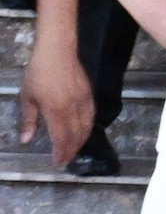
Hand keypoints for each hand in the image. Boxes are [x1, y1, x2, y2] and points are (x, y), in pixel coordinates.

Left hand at [19, 43, 92, 165]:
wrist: (57, 51)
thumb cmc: (38, 72)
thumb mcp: (27, 97)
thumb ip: (28, 120)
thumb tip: (26, 140)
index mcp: (56, 110)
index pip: (61, 137)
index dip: (60, 152)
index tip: (57, 163)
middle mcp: (73, 108)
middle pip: (76, 135)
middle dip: (71, 150)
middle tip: (65, 161)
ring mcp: (83, 101)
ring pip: (86, 127)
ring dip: (81, 141)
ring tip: (74, 150)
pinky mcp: (89, 94)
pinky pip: (91, 116)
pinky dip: (88, 127)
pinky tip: (83, 131)